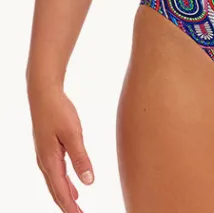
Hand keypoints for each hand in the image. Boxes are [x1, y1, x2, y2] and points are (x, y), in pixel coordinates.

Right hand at [28, 81, 93, 211]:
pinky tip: (73, 185)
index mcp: (50, 161)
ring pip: (56, 182)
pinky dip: (64, 183)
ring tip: (77, 207)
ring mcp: (45, 155)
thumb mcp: (73, 133)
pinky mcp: (48, 148)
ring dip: (66, 196)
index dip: (70, 208)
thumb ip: (81, 158)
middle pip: (56, 191)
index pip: (61, 192)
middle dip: (68, 206)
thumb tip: (88, 182)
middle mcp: (45, 162)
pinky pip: (56, 172)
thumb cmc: (58, 111)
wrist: (43, 93)